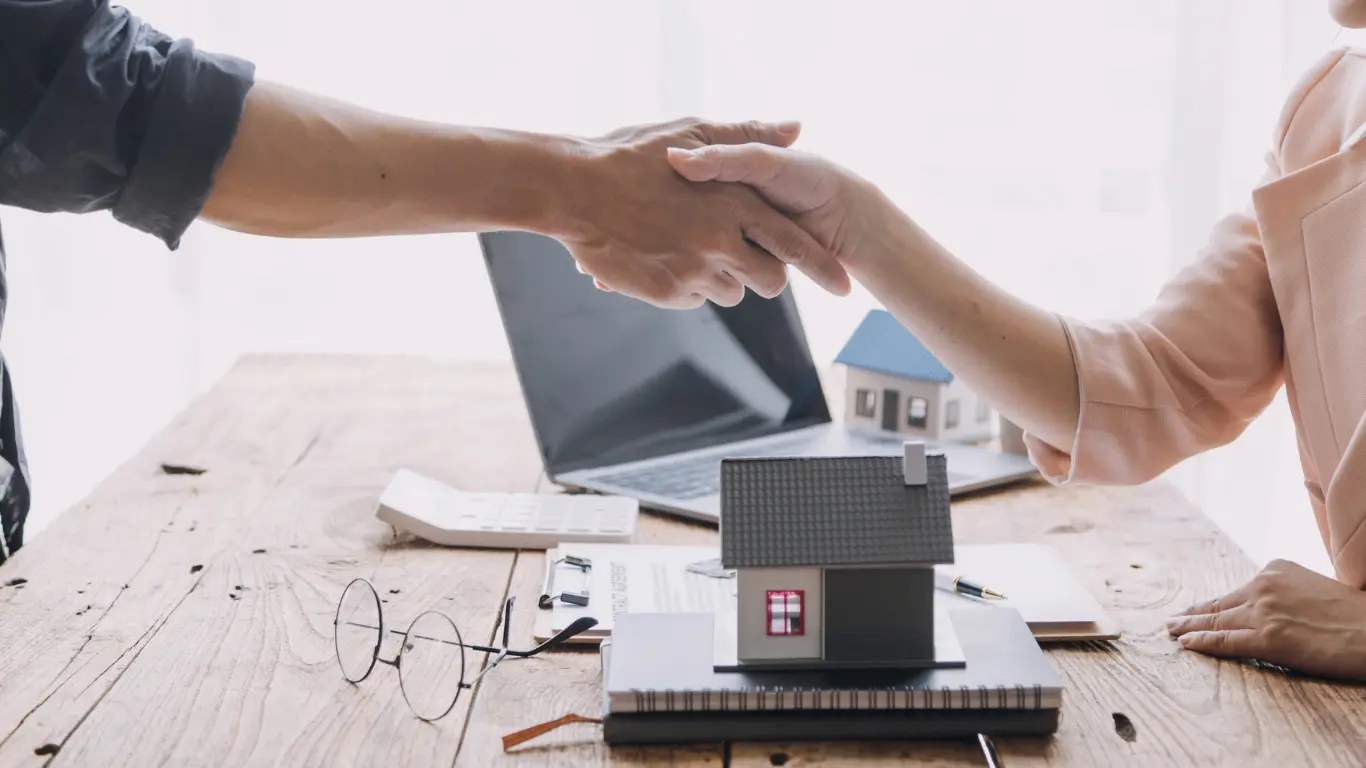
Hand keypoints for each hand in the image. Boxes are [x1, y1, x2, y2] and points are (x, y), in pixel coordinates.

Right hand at [564, 119, 850, 308]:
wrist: (570, 190)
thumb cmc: (628, 156)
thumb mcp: (691, 132)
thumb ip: (746, 137)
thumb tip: (795, 129)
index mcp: (734, 201)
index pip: (795, 245)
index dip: (823, 268)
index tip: (846, 286)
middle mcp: (720, 241)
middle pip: (769, 281)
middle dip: (765, 274)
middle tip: (744, 257)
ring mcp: (693, 271)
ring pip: (731, 293)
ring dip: (722, 278)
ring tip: (689, 246)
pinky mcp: (667, 292)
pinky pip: (694, 299)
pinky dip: (688, 284)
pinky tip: (664, 257)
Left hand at [1166, 558, 1365, 679]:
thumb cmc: (1353, 613)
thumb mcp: (1313, 587)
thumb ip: (1285, 592)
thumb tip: (1267, 607)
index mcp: (1275, 568)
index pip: (1237, 591)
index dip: (1213, 602)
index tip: (1195, 608)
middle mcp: (1264, 585)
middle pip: (1220, 604)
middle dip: (1193, 614)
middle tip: (1171, 620)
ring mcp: (1264, 612)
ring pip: (1216, 621)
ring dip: (1189, 628)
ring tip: (1172, 631)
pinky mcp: (1269, 638)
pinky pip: (1225, 640)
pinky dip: (1202, 642)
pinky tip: (1186, 644)